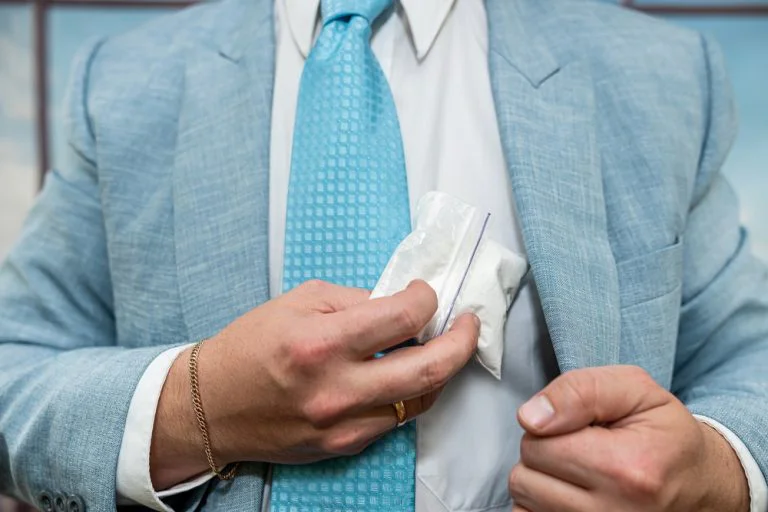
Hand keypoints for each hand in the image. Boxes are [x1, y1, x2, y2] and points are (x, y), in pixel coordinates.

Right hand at [150, 280, 478, 488]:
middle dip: (463, 341)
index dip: (427, 298)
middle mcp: (337, 389)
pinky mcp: (344, 446)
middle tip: (470, 324)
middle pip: (429, 368)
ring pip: (421, 398)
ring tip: (438, 347)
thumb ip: (355, 299)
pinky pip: (396, 418)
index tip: (426, 293)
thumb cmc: (250, 346)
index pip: (403, 316)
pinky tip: (403, 374)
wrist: (212, 407)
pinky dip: (409, 393)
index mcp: (321, 342)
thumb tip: (401, 302)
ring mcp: (343, 424)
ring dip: (440, 369)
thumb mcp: (298, 301)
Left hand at [509, 366, 749, 511]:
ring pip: (524, 503)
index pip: (537, 444)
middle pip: (524, 478)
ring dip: (542, 483)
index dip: (549, 426)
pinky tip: (571, 496)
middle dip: (543, 455)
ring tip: (579, 473)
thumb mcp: (634, 389)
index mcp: (627, 469)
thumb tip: (530, 418)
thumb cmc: (665, 434)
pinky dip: (543, 506)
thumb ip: (579, 391)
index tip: (580, 428)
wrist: (701, 483)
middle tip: (580, 449)